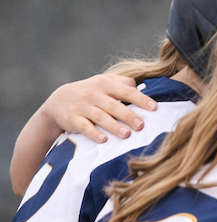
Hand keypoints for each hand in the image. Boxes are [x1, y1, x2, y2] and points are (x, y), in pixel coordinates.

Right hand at [41, 74, 156, 142]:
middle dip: (128, 116)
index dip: (141, 99)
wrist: (58, 101)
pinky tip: (103, 140)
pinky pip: (84, 127)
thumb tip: (141, 86)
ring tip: (126, 134)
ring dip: (114, 126)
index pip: (126, 91)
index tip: (154, 108)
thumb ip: (122, 82)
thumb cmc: (90, 92)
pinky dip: (93, 133)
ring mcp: (83, 107)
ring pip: (100, 117)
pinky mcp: (73, 119)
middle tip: (141, 125)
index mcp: (106, 85)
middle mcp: (94, 95)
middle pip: (114, 106)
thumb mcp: (104, 81)